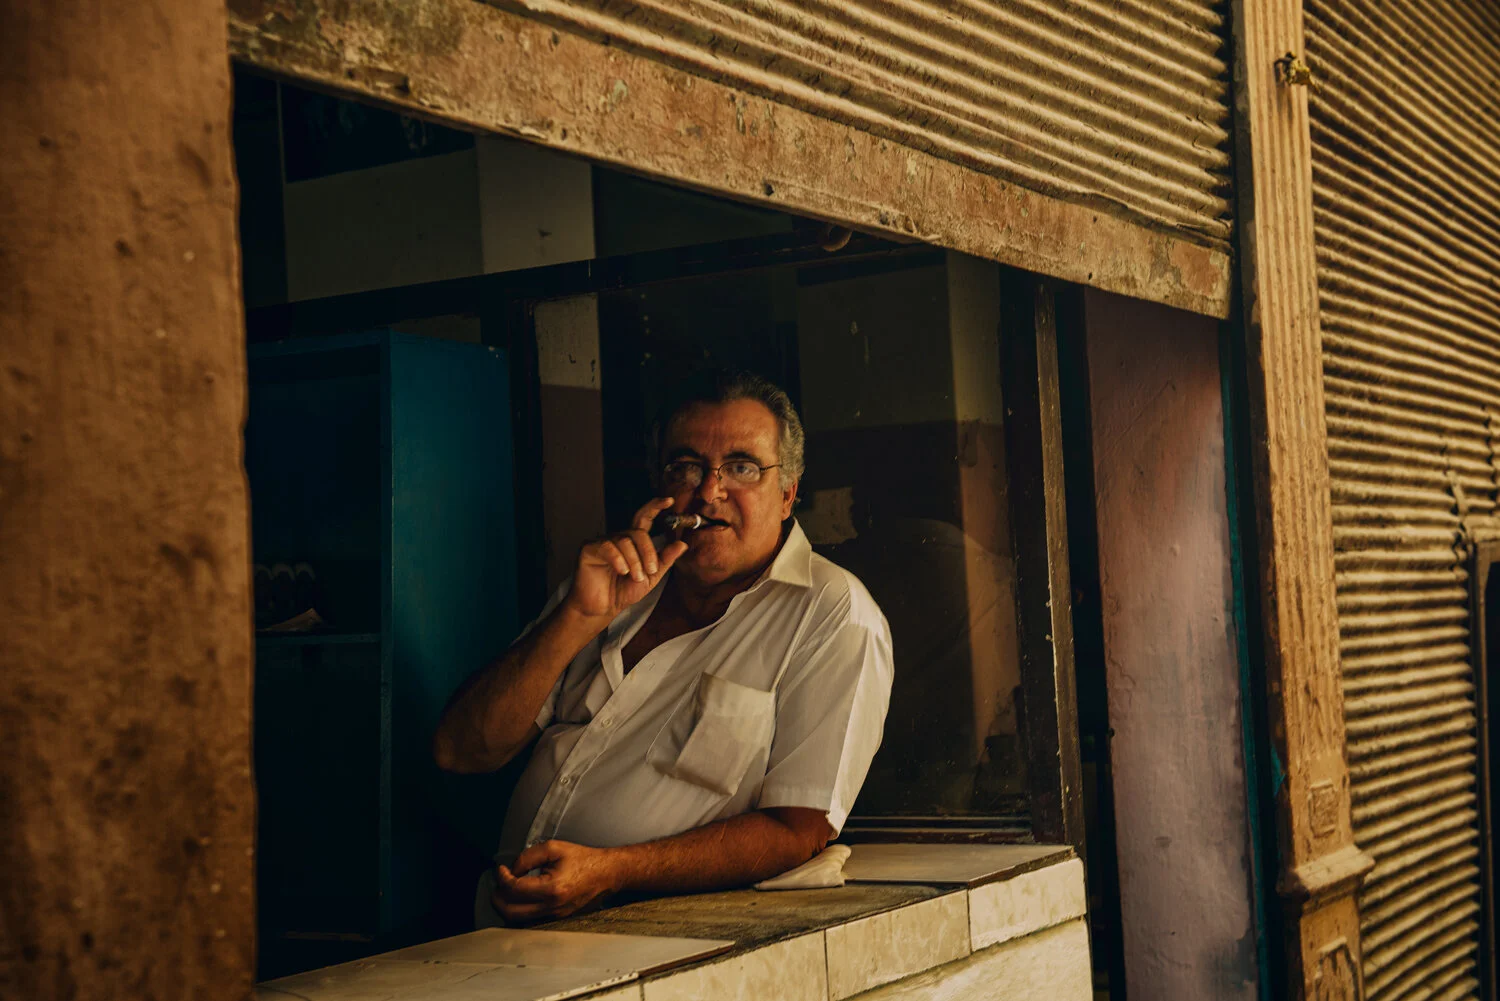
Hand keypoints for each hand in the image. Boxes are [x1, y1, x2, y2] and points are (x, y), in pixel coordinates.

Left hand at [491, 839, 620, 924]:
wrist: (607, 874)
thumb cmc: (583, 859)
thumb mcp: (554, 848)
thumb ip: (528, 857)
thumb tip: (512, 870)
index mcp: (552, 888)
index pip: (515, 889)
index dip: (502, 877)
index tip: (501, 869)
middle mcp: (552, 907)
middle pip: (511, 911)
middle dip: (498, 897)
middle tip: (498, 883)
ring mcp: (555, 916)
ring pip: (518, 919)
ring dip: (506, 906)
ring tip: (506, 889)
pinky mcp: (557, 918)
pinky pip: (530, 919)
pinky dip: (519, 910)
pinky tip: (519, 897)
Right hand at [564, 498, 687, 620]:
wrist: (603, 608)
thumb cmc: (623, 591)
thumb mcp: (651, 577)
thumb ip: (664, 560)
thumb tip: (682, 544)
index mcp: (634, 542)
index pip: (644, 518)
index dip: (655, 507)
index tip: (669, 500)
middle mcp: (619, 538)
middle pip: (638, 532)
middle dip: (648, 553)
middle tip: (649, 572)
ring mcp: (603, 542)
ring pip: (625, 541)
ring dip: (634, 561)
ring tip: (634, 577)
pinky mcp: (589, 549)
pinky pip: (607, 546)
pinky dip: (618, 559)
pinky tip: (621, 571)